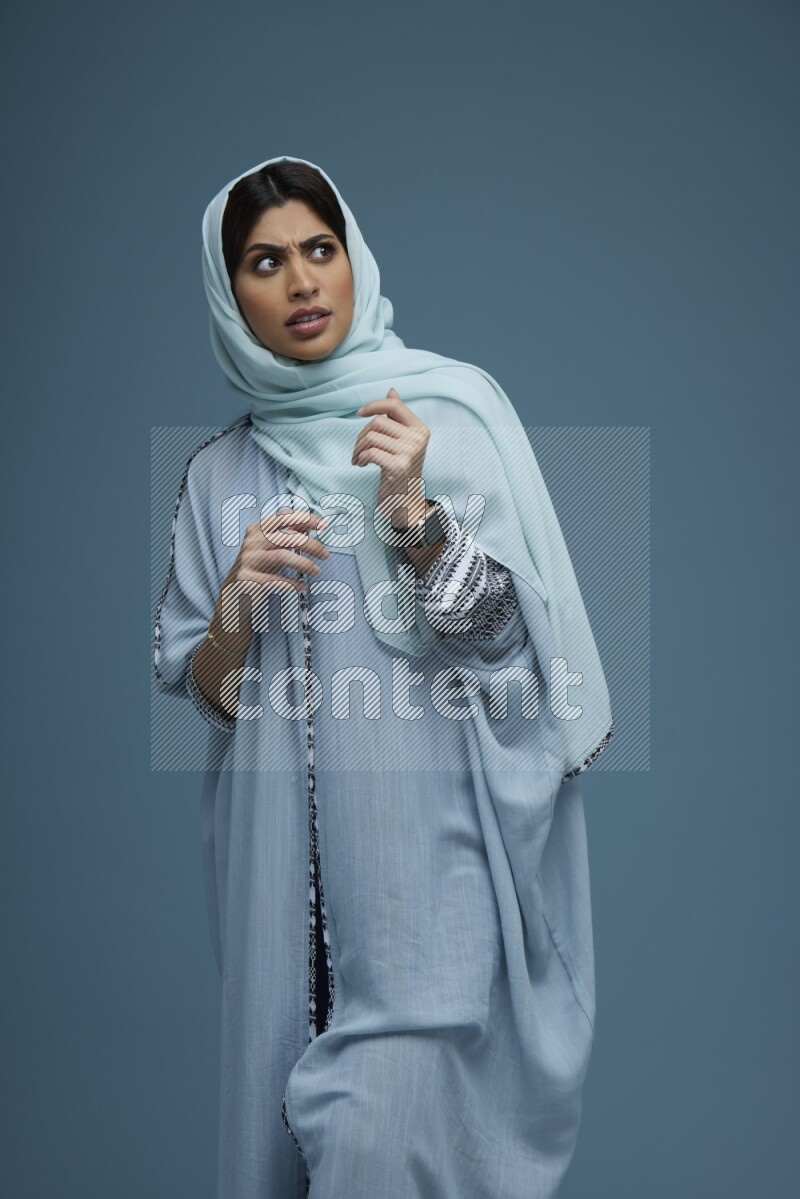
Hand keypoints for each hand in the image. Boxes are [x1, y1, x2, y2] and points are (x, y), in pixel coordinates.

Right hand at [214, 509, 330, 634]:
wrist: (234, 593)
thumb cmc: (258, 568)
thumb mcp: (270, 548)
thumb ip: (286, 536)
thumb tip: (310, 526)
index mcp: (257, 529)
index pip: (283, 517)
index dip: (305, 518)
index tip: (323, 524)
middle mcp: (251, 541)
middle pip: (287, 536)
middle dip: (311, 545)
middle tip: (325, 554)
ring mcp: (248, 559)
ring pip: (282, 556)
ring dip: (304, 563)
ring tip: (316, 571)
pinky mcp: (247, 578)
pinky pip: (275, 579)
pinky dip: (292, 583)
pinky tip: (302, 586)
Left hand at [351, 387, 430, 527]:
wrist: (405, 502)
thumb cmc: (400, 470)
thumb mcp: (401, 441)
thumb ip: (397, 418)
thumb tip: (392, 391)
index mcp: (420, 429)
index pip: (395, 406)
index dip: (374, 405)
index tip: (359, 413)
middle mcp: (418, 439)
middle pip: (378, 422)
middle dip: (361, 435)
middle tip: (358, 450)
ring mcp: (410, 453)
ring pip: (372, 437)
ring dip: (358, 448)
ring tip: (358, 458)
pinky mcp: (399, 467)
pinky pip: (370, 452)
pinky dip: (360, 458)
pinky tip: (361, 465)